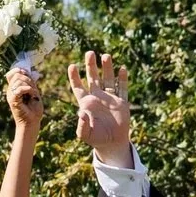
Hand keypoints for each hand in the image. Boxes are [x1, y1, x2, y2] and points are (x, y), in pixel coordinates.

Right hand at [3, 65, 42, 127]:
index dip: (18, 70)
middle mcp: (10, 91)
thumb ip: (31, 83)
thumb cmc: (33, 110)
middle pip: (16, 75)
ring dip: (30, 85)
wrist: (32, 122)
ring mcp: (11, 95)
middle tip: (33, 89)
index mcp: (14, 88)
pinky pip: (20, 89)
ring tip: (33, 93)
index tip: (27, 75)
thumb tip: (34, 72)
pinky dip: (29, 89)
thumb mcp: (34, 92)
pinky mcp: (13, 100)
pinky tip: (33, 94)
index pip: (11, 74)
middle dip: (28, 78)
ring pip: (19, 80)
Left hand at [67, 51, 134, 166]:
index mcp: (86, 103)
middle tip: (90, 53)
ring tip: (106, 56)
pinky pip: (122, 89)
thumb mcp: (85, 134)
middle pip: (93, 78)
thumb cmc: (96, 139)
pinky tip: (122, 69)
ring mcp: (110, 99)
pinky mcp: (122, 103)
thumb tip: (81, 113)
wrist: (112, 143)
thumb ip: (81, 125)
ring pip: (108, 79)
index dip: (75, 77)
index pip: (78, 87)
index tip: (72, 65)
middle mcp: (97, 98)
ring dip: (107, 68)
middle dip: (91, 66)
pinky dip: (122, 79)